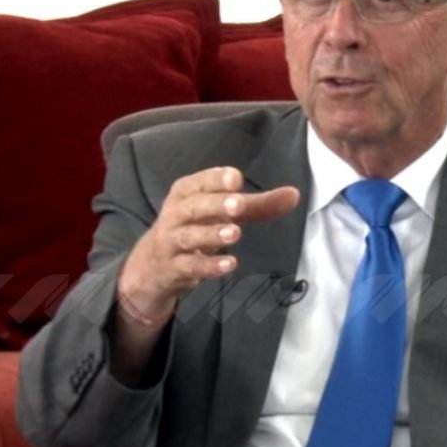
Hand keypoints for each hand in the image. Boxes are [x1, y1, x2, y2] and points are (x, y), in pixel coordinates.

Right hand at [117, 166, 299, 323]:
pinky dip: (208, 266)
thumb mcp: (221, 214)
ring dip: (211, 235)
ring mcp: (171, 242)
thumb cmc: (194, 229)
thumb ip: (257, 205)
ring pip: (189, 236)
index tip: (235, 178)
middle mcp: (175, 214)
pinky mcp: (173, 268)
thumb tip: (294, 195)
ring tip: (235, 233)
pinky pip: (189, 266)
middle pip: (193, 207)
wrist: (152, 266)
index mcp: (186, 193)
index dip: (216, 179)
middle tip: (239, 205)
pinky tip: (229, 265)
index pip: (200, 182)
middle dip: (216, 204)